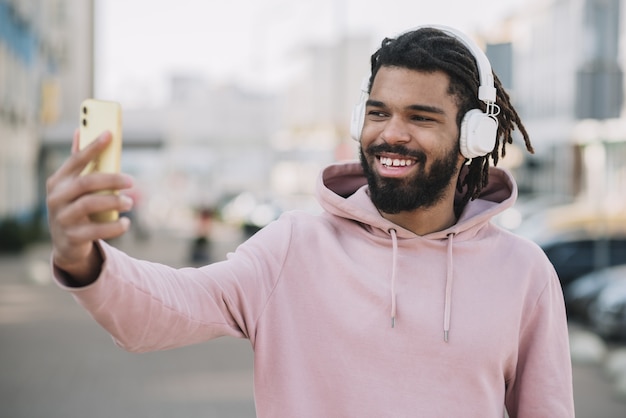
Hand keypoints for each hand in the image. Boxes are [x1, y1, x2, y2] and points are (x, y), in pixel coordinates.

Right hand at [46, 129, 133, 284]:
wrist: (66, 243)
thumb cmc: (74, 206)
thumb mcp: (73, 186)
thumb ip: (78, 162)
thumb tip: (79, 130)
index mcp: (58, 181)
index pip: (76, 160)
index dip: (93, 146)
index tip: (110, 134)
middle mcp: (56, 198)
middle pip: (86, 183)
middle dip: (111, 180)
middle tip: (131, 181)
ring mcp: (62, 218)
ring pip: (90, 205)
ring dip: (114, 201)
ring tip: (130, 202)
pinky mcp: (72, 236)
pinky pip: (96, 230)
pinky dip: (115, 226)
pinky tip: (126, 223)